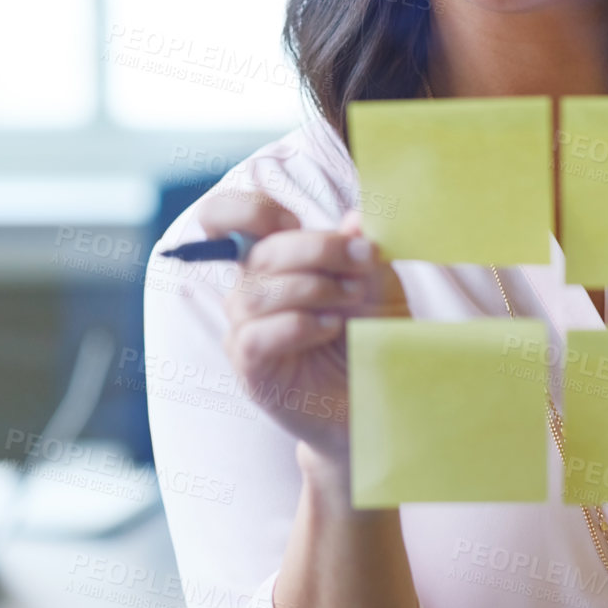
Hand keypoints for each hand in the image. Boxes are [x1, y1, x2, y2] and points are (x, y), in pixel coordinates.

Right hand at [209, 195, 407, 459]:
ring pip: (257, 294)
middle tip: (364, 261)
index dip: (250, 209)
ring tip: (350, 302)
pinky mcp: (250, 366)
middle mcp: (252, 289)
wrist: (377, 399)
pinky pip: (257, 336)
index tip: (295, 220)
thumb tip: (354, 218)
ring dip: (312, 289)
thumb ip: (361, 251)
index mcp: (275, 260)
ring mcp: (246, 328)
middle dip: (318, 249)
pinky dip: (298, 326)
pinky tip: (330, 328)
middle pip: (260, 252)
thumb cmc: (372, 337)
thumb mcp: (378, 286)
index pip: (230, 217)